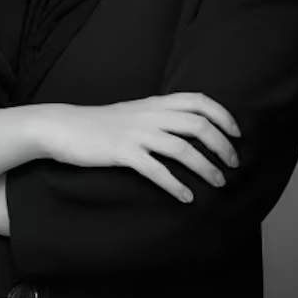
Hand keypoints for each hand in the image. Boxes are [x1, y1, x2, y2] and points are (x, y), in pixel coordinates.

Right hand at [34, 93, 241, 202]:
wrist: (61, 127)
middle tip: (233, 165)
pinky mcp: (122, 152)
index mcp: (154, 103)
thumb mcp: (131, 112)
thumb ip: (157, 115)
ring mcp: (136, 133)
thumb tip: (186, 130)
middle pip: (198, 125)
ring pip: (182, 149)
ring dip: (206, 168)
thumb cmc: (97, 124)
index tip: (236, 134)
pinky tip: (186, 198)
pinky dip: (175, 185)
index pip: (199, 100)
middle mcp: (149, 115)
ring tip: (219, 184)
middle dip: (222, 146)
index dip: (223, 115)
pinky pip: (156, 170)